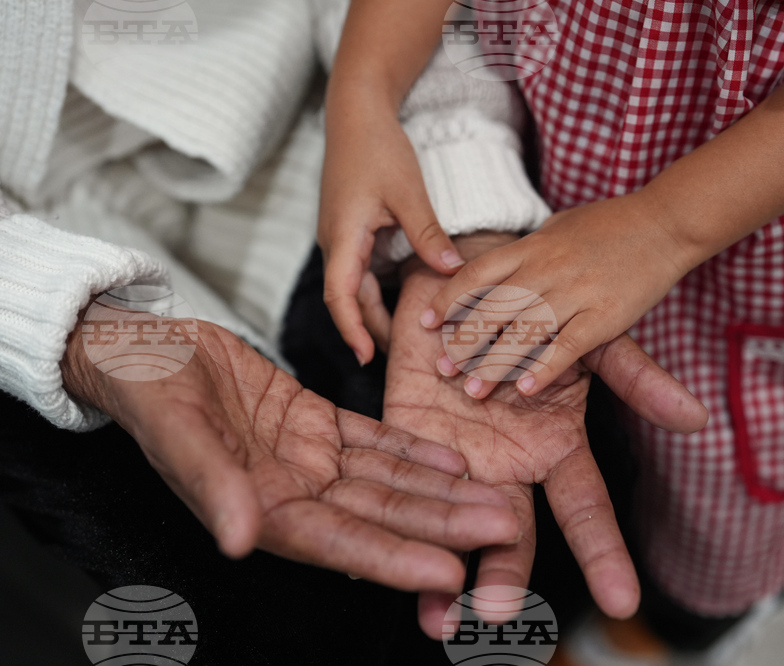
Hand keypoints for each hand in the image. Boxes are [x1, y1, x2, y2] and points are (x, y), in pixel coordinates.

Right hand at [60, 312, 519, 592]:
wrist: (145, 348)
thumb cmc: (149, 392)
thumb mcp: (177, 434)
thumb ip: (215, 487)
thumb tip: (240, 540)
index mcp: (263, 510)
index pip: (342, 543)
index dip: (396, 559)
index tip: (450, 570)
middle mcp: (295, 493)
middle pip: (383, 515)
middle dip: (443, 525)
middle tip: (502, 528)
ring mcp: (309, 459)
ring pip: (389, 480)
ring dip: (442, 491)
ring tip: (495, 497)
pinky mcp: (315, 422)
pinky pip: (375, 440)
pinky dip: (413, 451)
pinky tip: (453, 457)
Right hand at [319, 87, 463, 363]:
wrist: (355, 114)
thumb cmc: (377, 148)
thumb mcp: (408, 192)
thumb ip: (427, 234)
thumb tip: (450, 271)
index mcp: (342, 237)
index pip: (339, 297)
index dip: (352, 330)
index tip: (367, 359)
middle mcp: (335, 242)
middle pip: (347, 300)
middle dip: (369, 330)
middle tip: (400, 359)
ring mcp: (340, 237)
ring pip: (353, 287)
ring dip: (372, 313)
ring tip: (403, 339)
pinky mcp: (349, 230)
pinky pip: (359, 271)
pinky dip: (375, 292)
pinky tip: (399, 301)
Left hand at [383, 234, 706, 637]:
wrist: (467, 270)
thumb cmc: (535, 307)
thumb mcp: (589, 343)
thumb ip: (636, 380)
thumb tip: (697, 419)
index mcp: (555, 448)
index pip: (584, 511)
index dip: (603, 555)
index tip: (624, 603)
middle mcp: (507, 465)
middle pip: (511, 536)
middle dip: (506, 578)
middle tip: (501, 616)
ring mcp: (457, 460)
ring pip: (453, 529)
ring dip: (445, 576)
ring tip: (441, 621)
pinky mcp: (407, 443)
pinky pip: (402, 490)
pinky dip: (397, 531)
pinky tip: (386, 566)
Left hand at [418, 193, 693, 398]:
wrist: (666, 221)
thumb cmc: (611, 223)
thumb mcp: (559, 225)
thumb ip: (528, 250)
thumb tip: (500, 267)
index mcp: (532, 246)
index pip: (477, 273)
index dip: (449, 298)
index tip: (428, 320)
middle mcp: (547, 269)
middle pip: (492, 308)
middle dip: (463, 340)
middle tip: (442, 366)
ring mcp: (576, 292)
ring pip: (523, 332)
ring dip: (494, 363)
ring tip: (473, 388)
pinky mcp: (605, 315)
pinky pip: (568, 346)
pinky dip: (545, 368)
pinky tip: (526, 389)